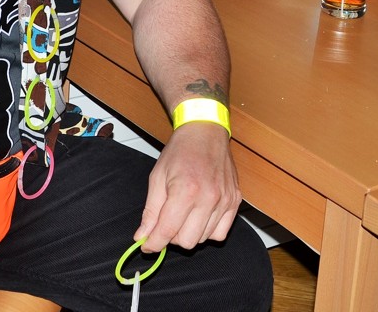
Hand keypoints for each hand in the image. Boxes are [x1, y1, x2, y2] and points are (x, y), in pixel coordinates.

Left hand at [134, 122, 240, 251]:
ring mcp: (224, 200)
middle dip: (171, 237)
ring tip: (184, 214)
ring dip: (189, 233)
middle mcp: (208, 198)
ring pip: (203, 239)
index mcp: (185, 191)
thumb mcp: (157, 177)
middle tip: (166, 223)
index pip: (167, 231)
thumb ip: (151, 210)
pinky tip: (200, 216)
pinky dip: (208, 231)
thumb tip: (142, 236)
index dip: (153, 243)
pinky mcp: (235, 201)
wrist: (205, 131)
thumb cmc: (180, 150)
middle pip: (187, 241)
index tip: (147, 245)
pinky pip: (221, 232)